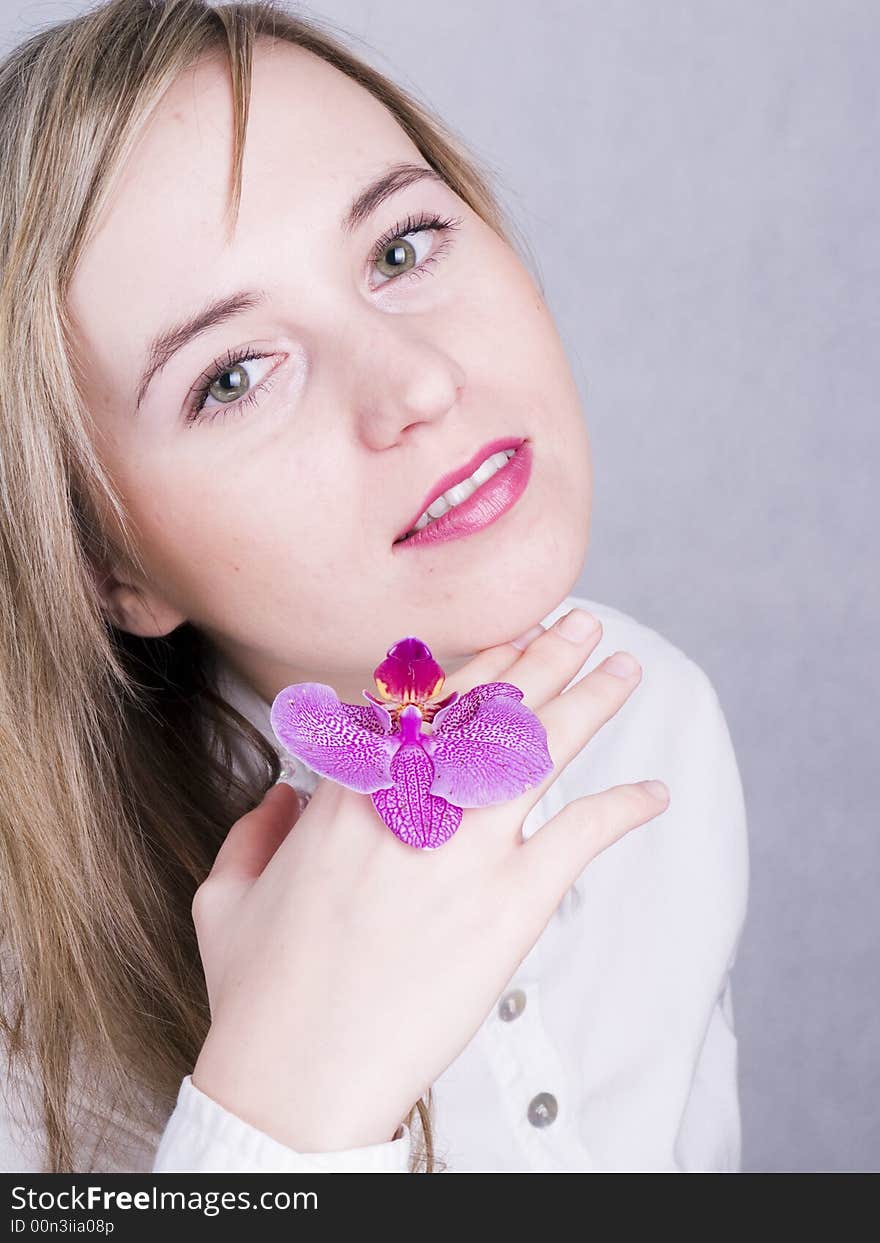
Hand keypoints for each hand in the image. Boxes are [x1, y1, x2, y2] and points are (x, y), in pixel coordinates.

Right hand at [190, 609, 669, 1152]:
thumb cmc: (256, 993)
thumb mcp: (225, 896)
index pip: (419, 704)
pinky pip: (582, 838)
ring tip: (625, 668)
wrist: (297, 1077)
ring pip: (542, 750)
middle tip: (580, 624)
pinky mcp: (512, 905)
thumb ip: (251, 831)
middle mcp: (411, 802)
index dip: (471, 667)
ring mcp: (467, 850)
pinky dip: (623, 808)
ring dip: (591, 700)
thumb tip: (279, 796)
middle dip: (542, 656)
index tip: (504, 643)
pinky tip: (654, 793)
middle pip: (491, 706)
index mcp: (345, 792)